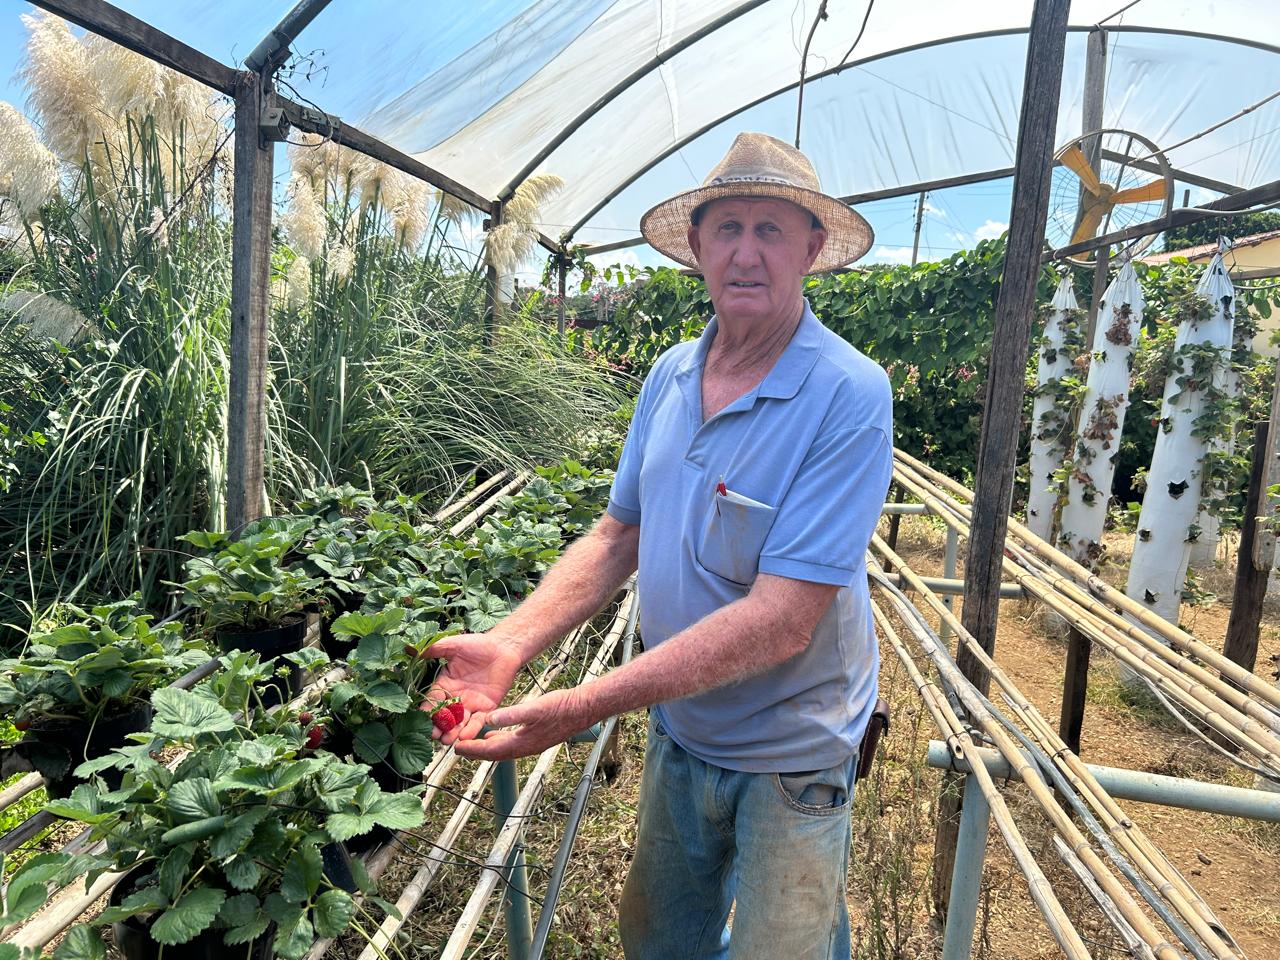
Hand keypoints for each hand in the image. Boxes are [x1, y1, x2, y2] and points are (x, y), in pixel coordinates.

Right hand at [421, 633, 522, 745]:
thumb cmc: (478, 644)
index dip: (427, 710)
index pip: (432, 700)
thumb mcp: (454, 644)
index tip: (421, 719)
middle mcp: (456, 697)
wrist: (504, 648)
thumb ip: (435, 649)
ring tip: (446, 740)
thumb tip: (411, 648)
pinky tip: (465, 735)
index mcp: (445, 684)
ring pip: (459, 722)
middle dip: (438, 726)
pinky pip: (478, 722)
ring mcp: (471, 704)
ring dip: (452, 732)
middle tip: (433, 735)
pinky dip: (472, 729)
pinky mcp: (487, 708)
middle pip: (444, 716)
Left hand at [453, 688, 590, 761]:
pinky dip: (498, 741)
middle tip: (457, 748)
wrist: (583, 709)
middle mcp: (525, 748)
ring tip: (471, 743)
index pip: (490, 751)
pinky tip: (494, 733)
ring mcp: (531, 744)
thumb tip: (490, 718)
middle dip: (475, 752)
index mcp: (522, 743)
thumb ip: (512, 715)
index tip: (455, 748)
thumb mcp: (535, 707)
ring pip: (502, 750)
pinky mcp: (535, 738)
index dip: (472, 750)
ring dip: (485, 748)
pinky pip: (511, 743)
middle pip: (494, 754)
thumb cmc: (562, 707)